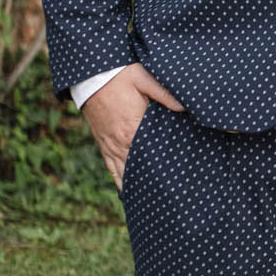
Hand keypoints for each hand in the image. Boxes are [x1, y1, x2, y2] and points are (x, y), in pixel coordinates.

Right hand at [80, 63, 184, 190]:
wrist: (90, 75)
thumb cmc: (120, 75)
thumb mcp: (145, 79)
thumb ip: (166, 94)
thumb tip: (185, 108)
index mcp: (133, 127)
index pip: (152, 153)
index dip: (164, 166)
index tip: (178, 178)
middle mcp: (121, 141)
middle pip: (140, 167)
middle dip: (153, 179)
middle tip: (170, 195)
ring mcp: (110, 144)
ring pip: (125, 171)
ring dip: (137, 184)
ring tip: (153, 200)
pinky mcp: (103, 143)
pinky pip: (111, 167)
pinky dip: (120, 180)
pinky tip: (128, 191)